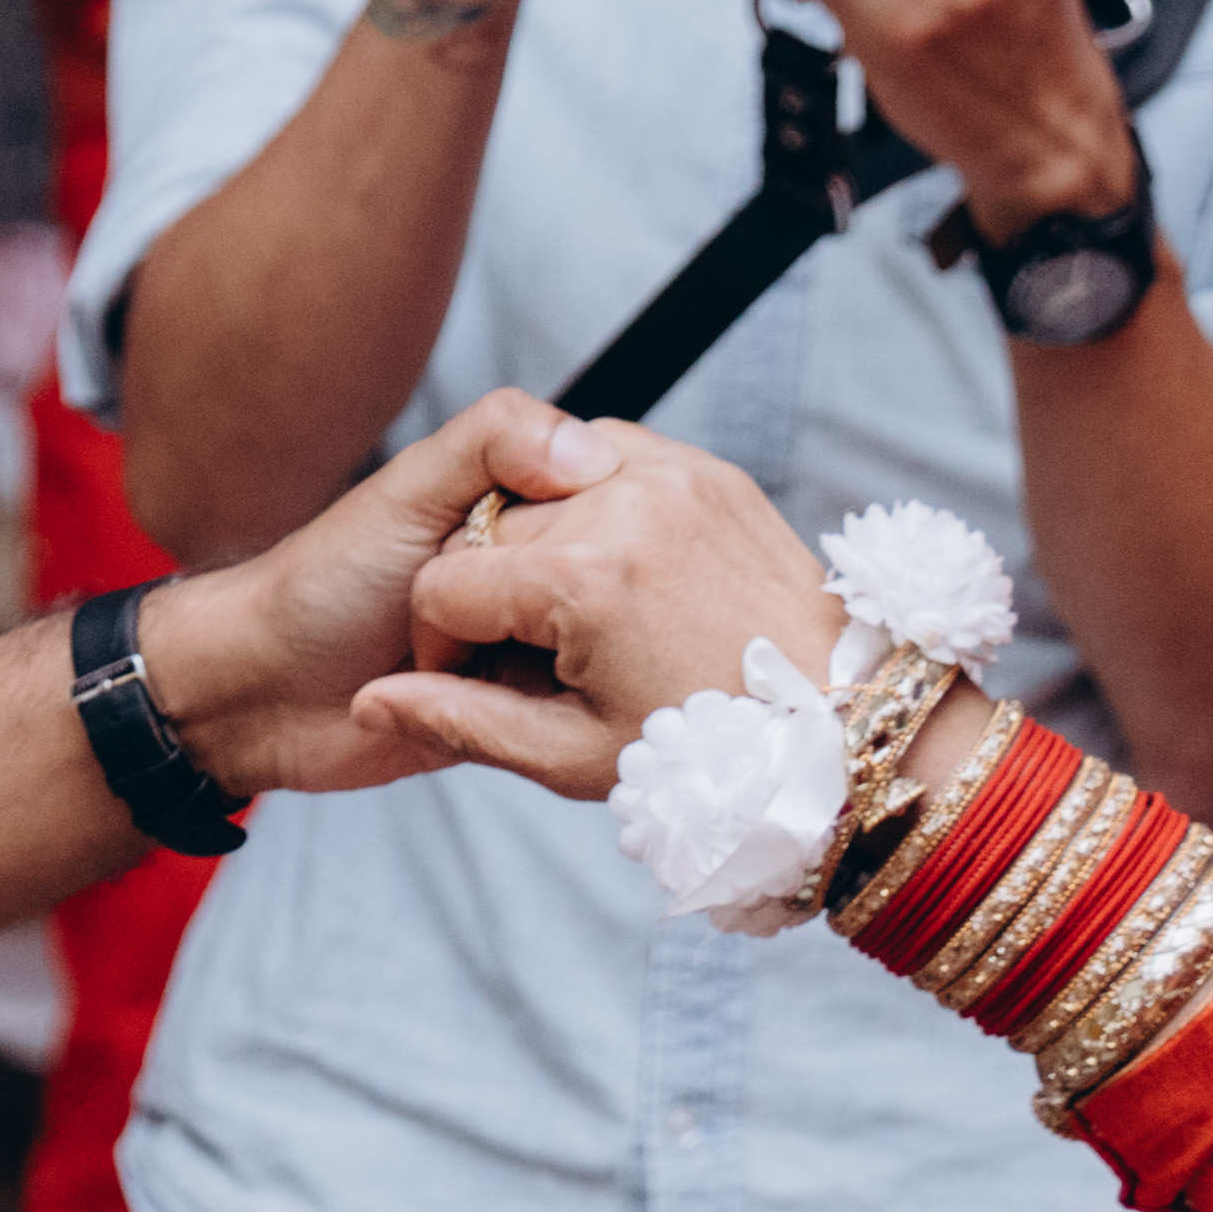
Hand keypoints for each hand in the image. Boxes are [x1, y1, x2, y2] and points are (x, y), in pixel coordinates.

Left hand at [138, 385, 619, 796]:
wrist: (261, 696)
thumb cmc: (319, 584)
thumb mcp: (405, 492)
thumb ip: (491, 441)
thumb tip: (591, 450)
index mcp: (514, 503)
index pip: (609, 500)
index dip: (598, 524)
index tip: (570, 546)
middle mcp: (525, 570)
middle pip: (608, 582)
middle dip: (571, 605)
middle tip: (509, 619)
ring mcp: (522, 641)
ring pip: (596, 650)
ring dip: (565, 665)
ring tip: (510, 665)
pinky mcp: (514, 711)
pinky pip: (566, 716)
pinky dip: (550, 717)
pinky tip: (525, 713)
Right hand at [356, 430, 848, 793]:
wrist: (844, 722)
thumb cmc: (706, 754)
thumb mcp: (571, 756)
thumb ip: (458, 722)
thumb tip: (368, 702)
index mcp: (584, 580)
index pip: (446, 589)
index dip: (442, 645)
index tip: (481, 683)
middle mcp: (623, 507)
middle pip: (489, 533)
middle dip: (488, 593)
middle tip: (531, 657)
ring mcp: (672, 476)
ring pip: (538, 485)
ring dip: (533, 540)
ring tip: (570, 610)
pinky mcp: (706, 469)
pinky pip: (607, 455)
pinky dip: (587, 499)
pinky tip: (606, 564)